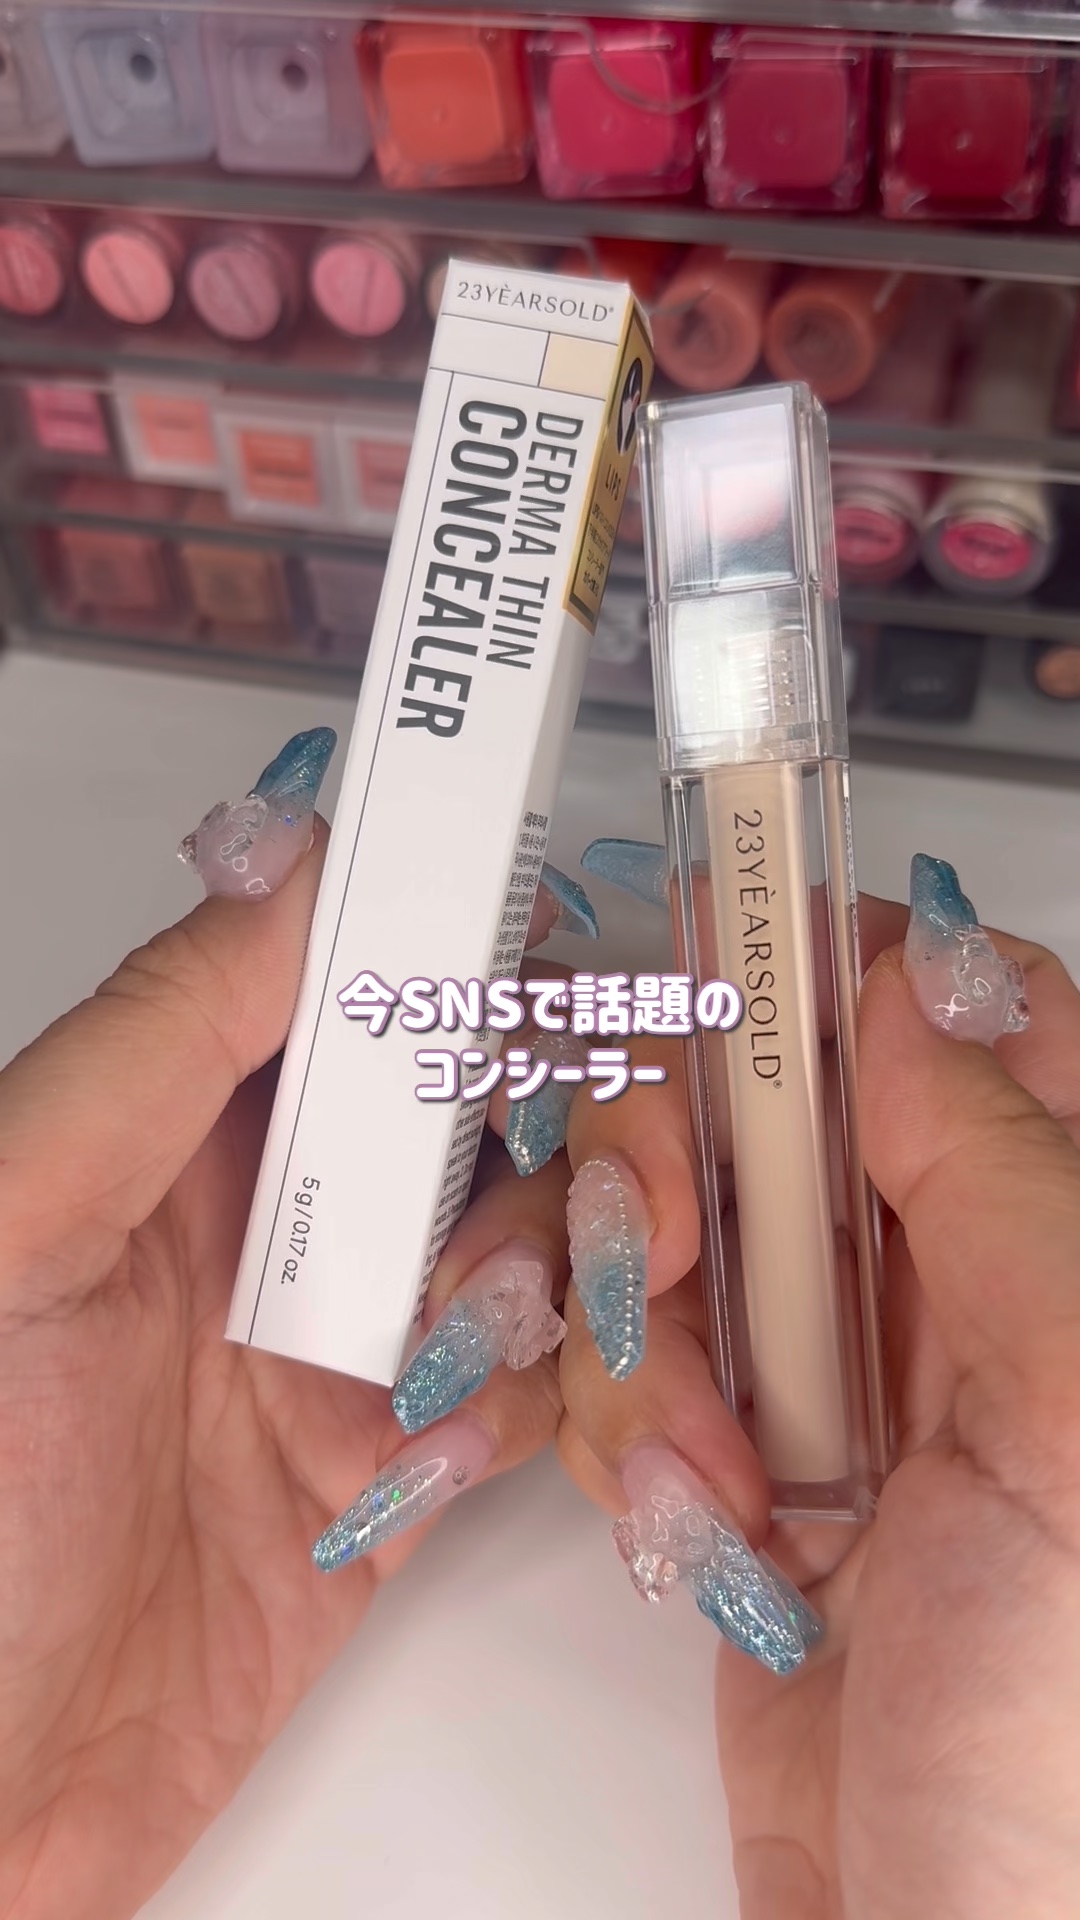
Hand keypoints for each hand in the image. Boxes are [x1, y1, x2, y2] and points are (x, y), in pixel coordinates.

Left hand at [0, 729, 588, 1919]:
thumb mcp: (18, 1230)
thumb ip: (158, 1039)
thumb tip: (287, 858)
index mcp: (172, 1129)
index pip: (365, 982)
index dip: (481, 953)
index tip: (578, 965)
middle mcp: (272, 1222)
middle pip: (489, 1106)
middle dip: (585, 1129)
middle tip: (620, 1195)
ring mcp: (341, 1348)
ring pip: (541, 1247)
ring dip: (575, 1285)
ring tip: (488, 1360)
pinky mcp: (392, 1480)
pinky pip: (533, 1401)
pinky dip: (552, 1416)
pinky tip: (454, 1460)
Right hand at [550, 841, 1079, 1918]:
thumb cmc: (1079, 1762)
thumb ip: (1004, 1175)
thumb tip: (921, 981)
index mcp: (1063, 1242)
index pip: (951, 1018)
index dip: (823, 973)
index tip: (705, 983)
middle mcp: (955, 1289)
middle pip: (764, 1108)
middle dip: (672, 1177)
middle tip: (661, 1266)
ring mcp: (839, 1379)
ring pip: (671, 1235)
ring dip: (639, 1347)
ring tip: (702, 1482)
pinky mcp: (738, 1466)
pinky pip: (627, 1369)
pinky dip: (617, 1437)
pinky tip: (686, 1537)